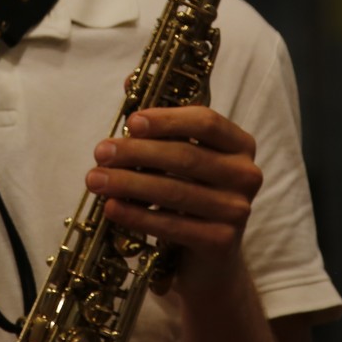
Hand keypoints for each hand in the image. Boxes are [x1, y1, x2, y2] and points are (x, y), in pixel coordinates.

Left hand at [85, 106, 261, 286]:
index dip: (167, 119)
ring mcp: (238, 210)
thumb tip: (129, 81)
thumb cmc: (188, 196)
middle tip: (100, 152)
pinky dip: (138, 216)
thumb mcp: (178, 157)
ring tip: (95, 180)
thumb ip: (159, 122)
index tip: (131, 121)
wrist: (208, 260)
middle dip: (137, 152)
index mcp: (239, 144)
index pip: (206, 121)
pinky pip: (173, 225)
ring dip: (129, 184)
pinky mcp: (222, 242)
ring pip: (175, 190)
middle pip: (185, 156)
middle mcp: (246, 174)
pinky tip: (112, 209)